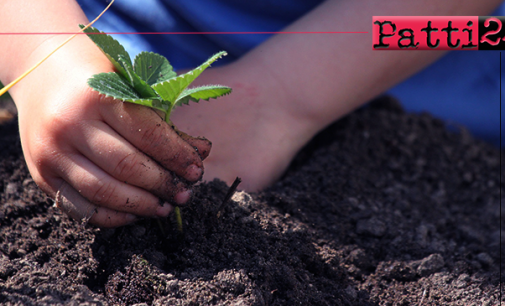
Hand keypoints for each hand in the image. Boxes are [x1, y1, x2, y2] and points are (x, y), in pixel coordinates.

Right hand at [13, 38, 208, 227]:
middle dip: (162, 184)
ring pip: (103, 191)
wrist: (41, 72)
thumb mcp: (132, 87)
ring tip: (164, 207)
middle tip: (184, 194)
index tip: (195, 170)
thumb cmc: (97, 77)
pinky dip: (111, 217)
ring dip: (141, 205)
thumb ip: (164, 121)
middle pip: (126, 166)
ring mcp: (51, 152)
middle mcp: (69, 125)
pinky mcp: (41, 175)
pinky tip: (134, 214)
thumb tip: (202, 152)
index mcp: (96, 96)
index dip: (176, 156)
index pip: (146, 134)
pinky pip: (80, 208)